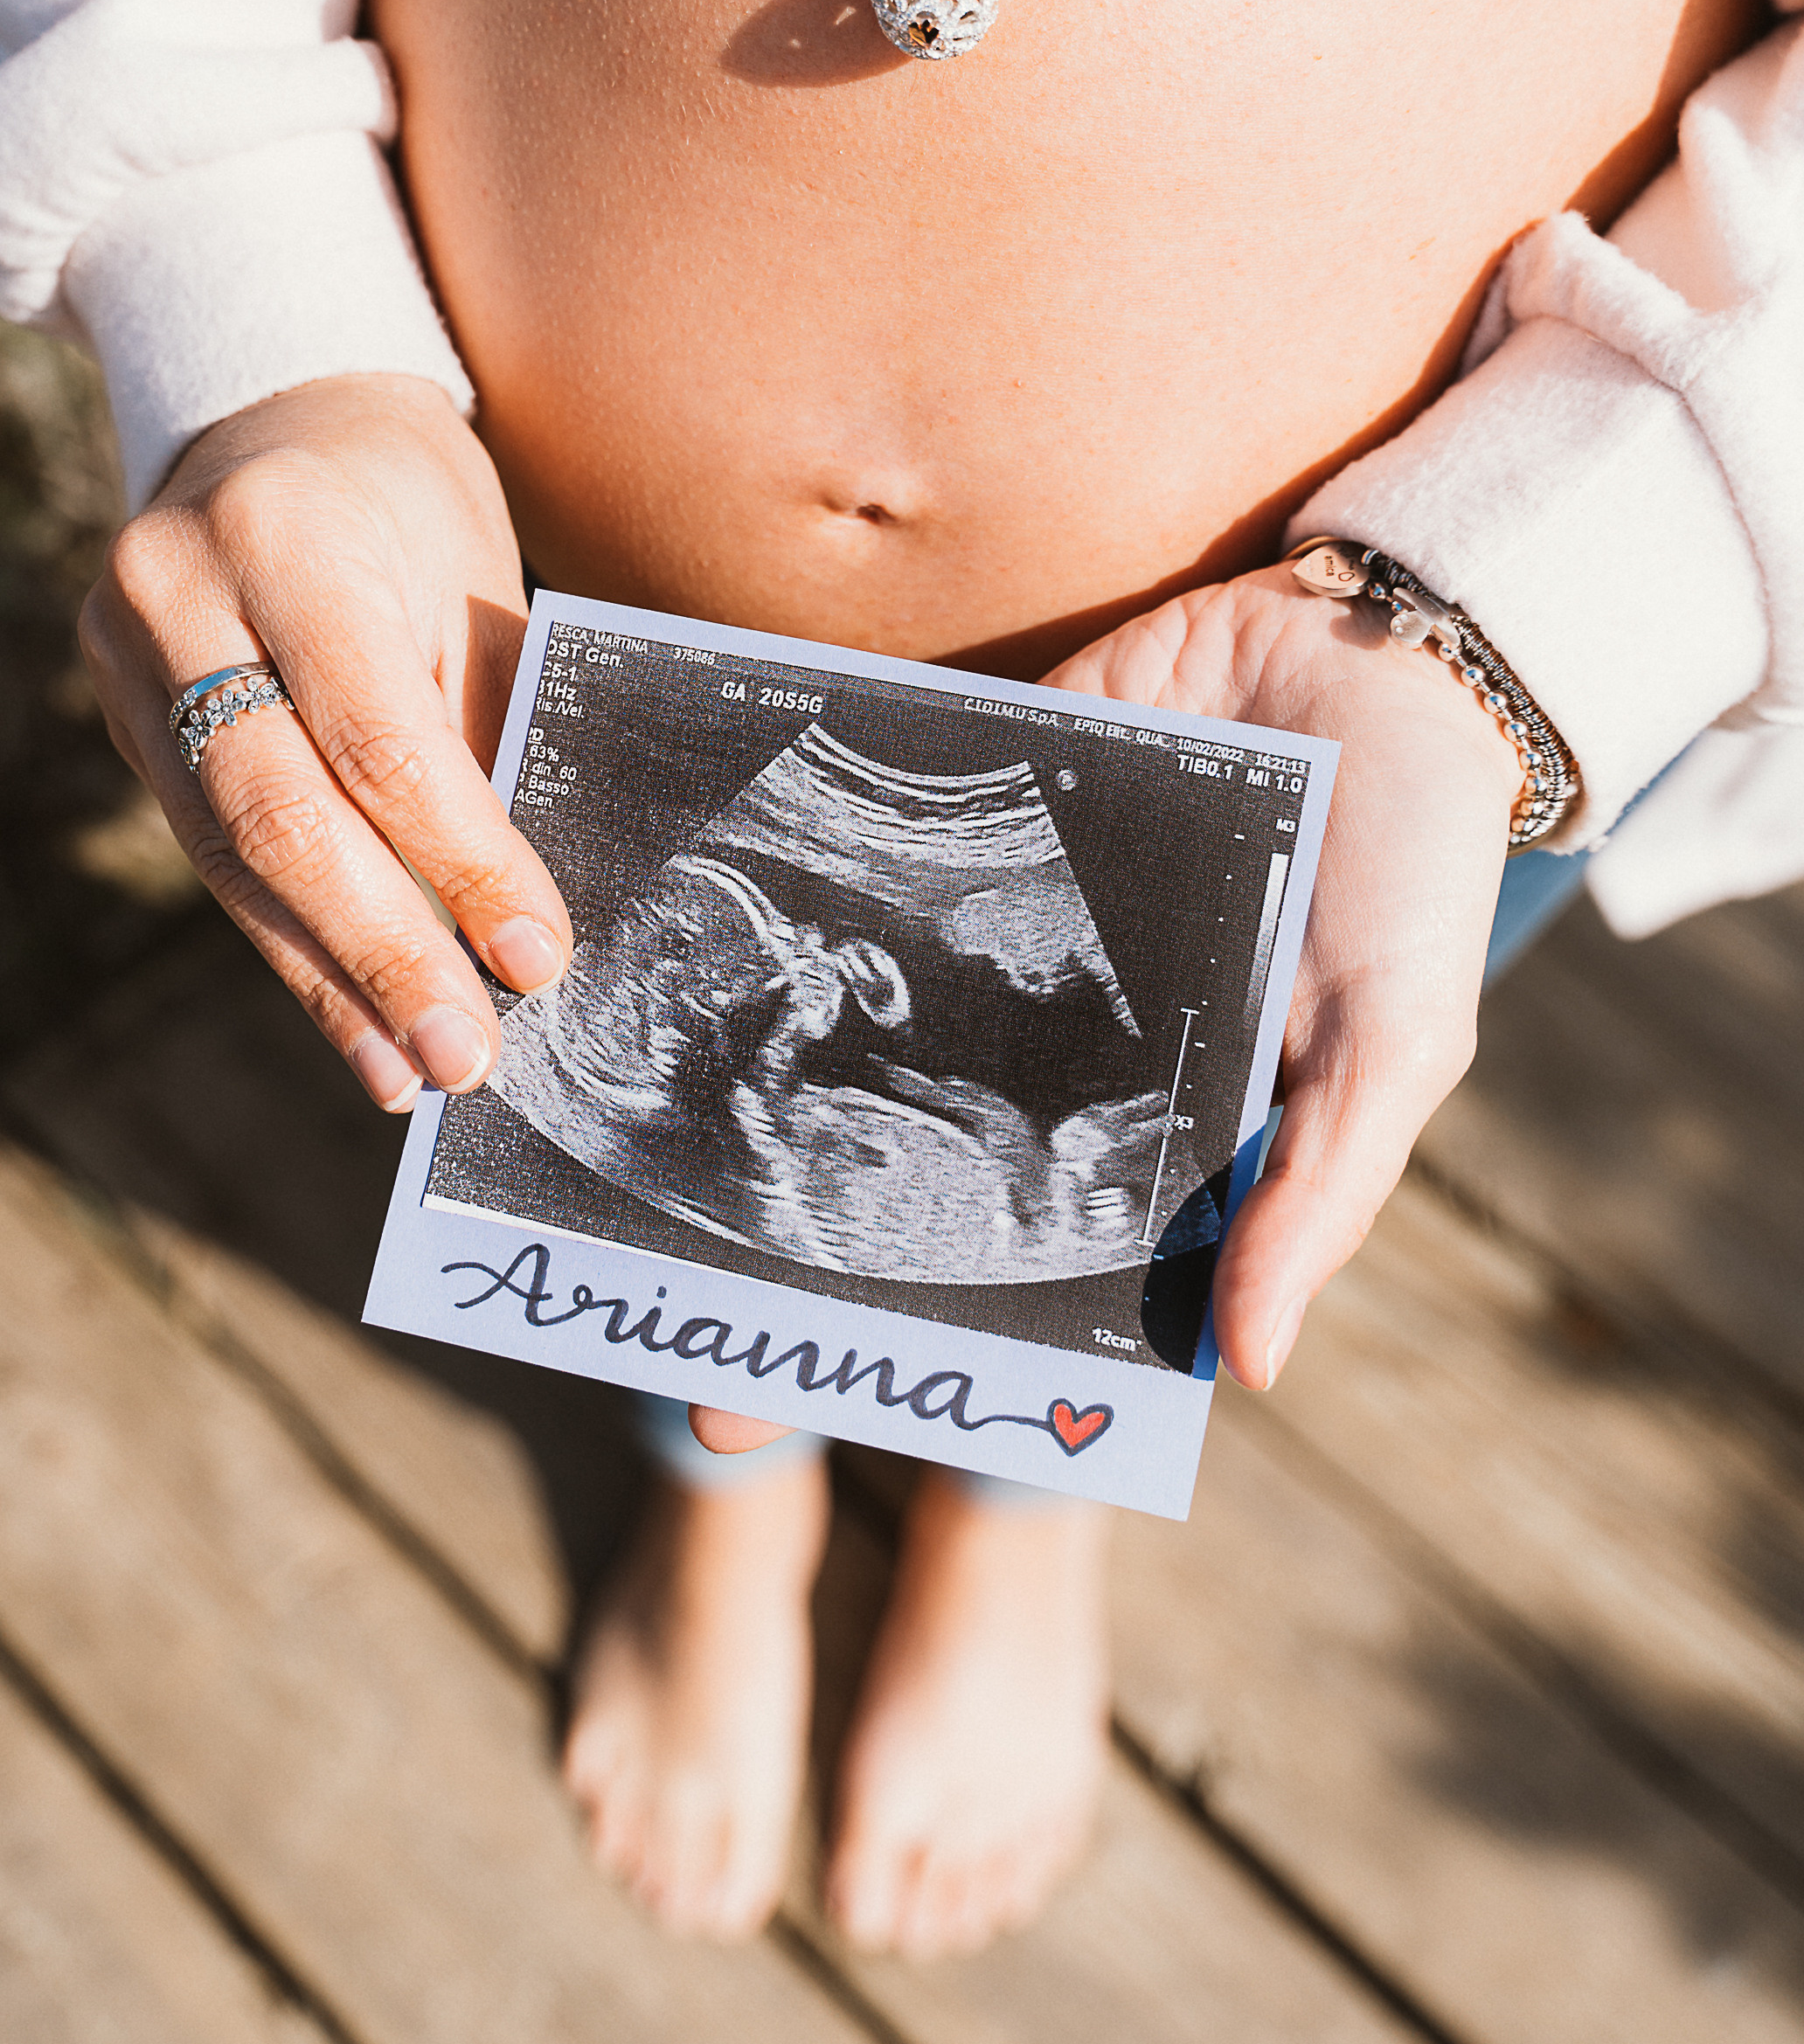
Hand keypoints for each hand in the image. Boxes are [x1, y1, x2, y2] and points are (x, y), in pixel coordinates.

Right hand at [79, 374, 571, 1110]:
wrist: (273, 419)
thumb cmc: (408, 504)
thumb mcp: (469, 580)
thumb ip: (484, 725)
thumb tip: (525, 913)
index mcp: (284, 530)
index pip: (376, 730)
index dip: (461, 856)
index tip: (536, 955)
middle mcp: (175, 592)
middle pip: (280, 809)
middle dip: (382, 950)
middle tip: (466, 1055)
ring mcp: (124, 662)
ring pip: (231, 854)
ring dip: (332, 979)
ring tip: (412, 1073)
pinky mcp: (120, 723)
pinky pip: (212, 855)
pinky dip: (292, 948)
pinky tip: (354, 1028)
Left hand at [687, 558, 1516, 1452]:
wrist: (1374, 644)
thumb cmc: (1409, 866)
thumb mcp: (1394, 1038)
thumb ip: (1319, 1192)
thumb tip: (1249, 1365)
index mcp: (1146, 1124)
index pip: (1015, 1256)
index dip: (915, 1326)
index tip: (778, 1399)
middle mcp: (1050, 1044)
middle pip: (901, 1153)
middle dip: (791, 1238)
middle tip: (661, 1313)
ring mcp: (996, 932)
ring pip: (857, 1021)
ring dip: (755, 1072)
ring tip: (636, 1153)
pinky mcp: (968, 808)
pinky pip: (865, 868)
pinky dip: (784, 898)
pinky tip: (677, 952)